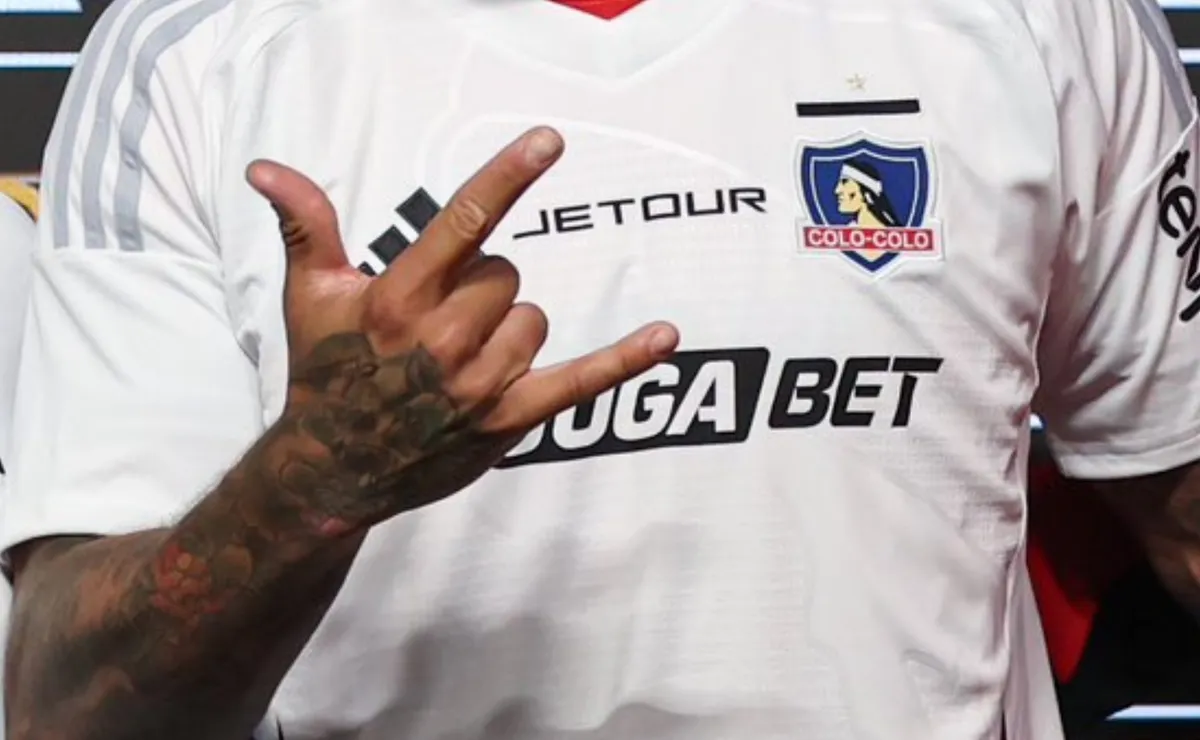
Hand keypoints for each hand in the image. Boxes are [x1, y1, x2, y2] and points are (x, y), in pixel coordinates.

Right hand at [246, 127, 678, 534]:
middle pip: (506, 274)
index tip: (549, 140)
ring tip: (458, 360)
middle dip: (479, 287)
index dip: (506, 178)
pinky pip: (579, 382)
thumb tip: (265, 166)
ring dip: (506, 329)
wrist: (333, 469)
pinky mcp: (507, 421)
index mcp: (397, 299)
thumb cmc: (326, 372)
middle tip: (438, 323)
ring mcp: (478, 384)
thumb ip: (306, 225)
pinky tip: (668, 335)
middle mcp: (441, 340)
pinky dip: (625, 360)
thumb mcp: (311, 297)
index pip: (462, 223)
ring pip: (534, 318)